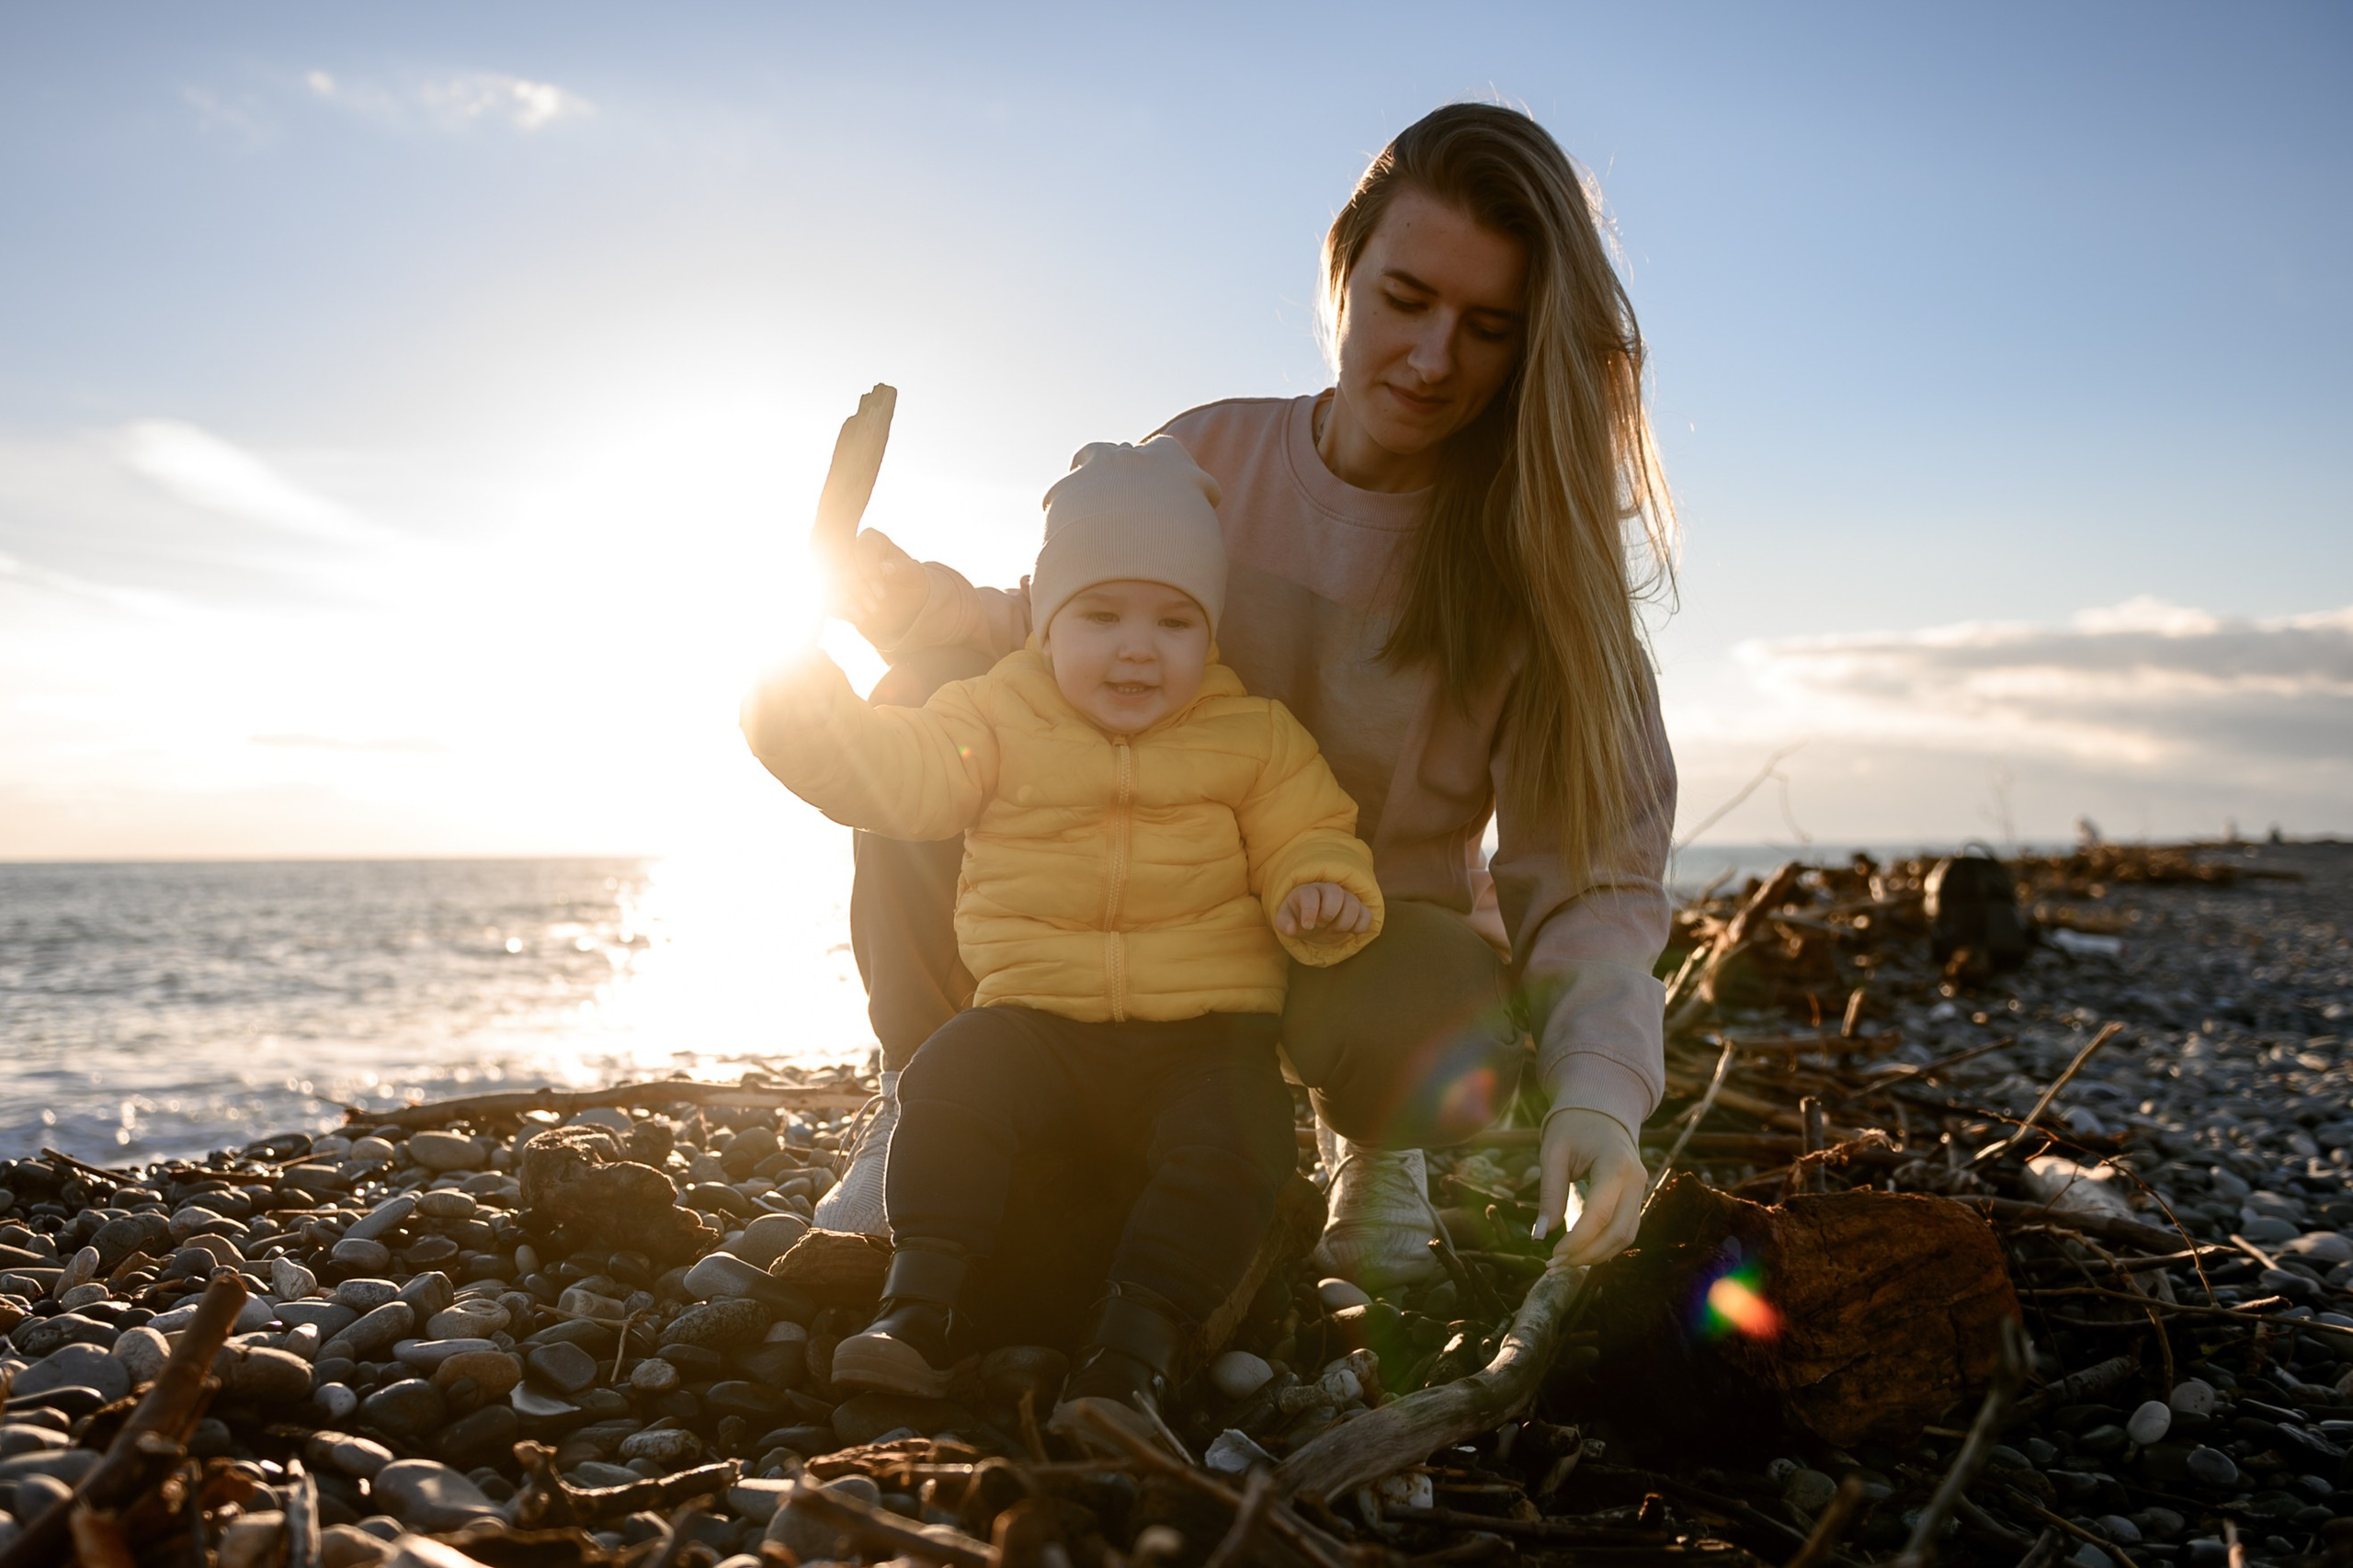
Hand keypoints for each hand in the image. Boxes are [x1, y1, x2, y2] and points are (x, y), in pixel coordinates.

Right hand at [839, 529, 926, 646]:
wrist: (903, 599)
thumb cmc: (912, 581)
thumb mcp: (915, 575)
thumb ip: (902, 568)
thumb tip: (884, 569)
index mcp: (871, 540)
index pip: (863, 550)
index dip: (869, 572)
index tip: (882, 594)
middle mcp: (851, 549)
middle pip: (843, 565)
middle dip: (856, 589)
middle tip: (873, 608)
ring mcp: (839, 567)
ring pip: (832, 581)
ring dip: (846, 600)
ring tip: (864, 616)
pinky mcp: (832, 585)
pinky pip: (827, 594)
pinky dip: (839, 607)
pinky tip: (854, 617)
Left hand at [1275, 882, 1372, 941]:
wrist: (1314, 919)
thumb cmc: (1298, 917)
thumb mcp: (1286, 919)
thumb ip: (1284, 922)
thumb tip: (1291, 930)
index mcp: (1308, 891)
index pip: (1310, 894)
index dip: (1310, 911)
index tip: (1307, 926)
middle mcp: (1328, 890)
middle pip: (1335, 892)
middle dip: (1328, 913)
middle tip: (1321, 925)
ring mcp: (1346, 898)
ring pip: (1353, 904)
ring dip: (1343, 923)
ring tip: (1333, 930)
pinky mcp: (1359, 909)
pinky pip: (1367, 915)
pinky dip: (1359, 926)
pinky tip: (1349, 932)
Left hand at [1534, 1108, 1644, 1266]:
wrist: (1599, 1110)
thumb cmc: (1573, 1126)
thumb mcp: (1553, 1153)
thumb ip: (1549, 1194)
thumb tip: (1541, 1235)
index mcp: (1616, 1165)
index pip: (1600, 1214)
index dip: (1578, 1241)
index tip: (1553, 1254)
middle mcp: (1636, 1180)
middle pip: (1619, 1232)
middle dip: (1588, 1255)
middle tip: (1556, 1265)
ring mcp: (1640, 1189)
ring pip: (1626, 1236)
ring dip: (1597, 1255)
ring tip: (1565, 1263)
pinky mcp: (1636, 1197)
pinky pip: (1625, 1229)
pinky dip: (1605, 1244)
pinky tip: (1581, 1251)